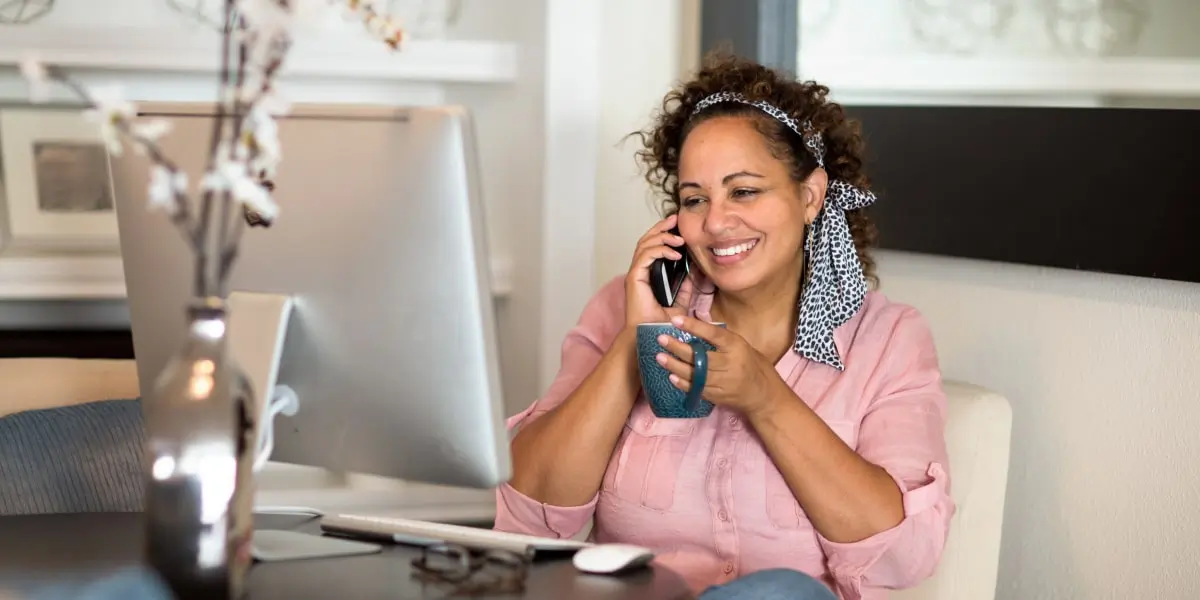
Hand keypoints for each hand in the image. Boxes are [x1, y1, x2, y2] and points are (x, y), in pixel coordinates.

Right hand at [624, 214, 696, 328]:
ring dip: (662, 237)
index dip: (663, 233)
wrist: (652, 338)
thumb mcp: (680, 302)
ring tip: (679, 238)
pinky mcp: (634, 278)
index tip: (677, 226)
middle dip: (661, 227)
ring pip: (644, 244)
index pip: (652, 246)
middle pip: (646, 240)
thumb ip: (686, 287)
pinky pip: (645, 256)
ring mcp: (635, 274)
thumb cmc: (661, 325)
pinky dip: (660, 250)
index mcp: (647, 275)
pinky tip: (675, 254)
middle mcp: (639, 271)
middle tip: (675, 219)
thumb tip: (695, 271)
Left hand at [654, 315, 781, 416]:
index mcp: (736, 347)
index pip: (713, 334)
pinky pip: (696, 389)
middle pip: (699, 356)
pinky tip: (671, 376)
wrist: (763, 395)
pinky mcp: (717, 396)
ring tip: (660, 357)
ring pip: (695, 374)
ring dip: (675, 366)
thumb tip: (696, 325)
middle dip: (677, 347)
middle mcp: (730, 364)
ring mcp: (723, 382)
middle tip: (661, 339)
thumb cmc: (752, 364)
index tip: (675, 320)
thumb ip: (720, 339)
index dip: (693, 326)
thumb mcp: (741, 345)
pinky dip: (683, 383)